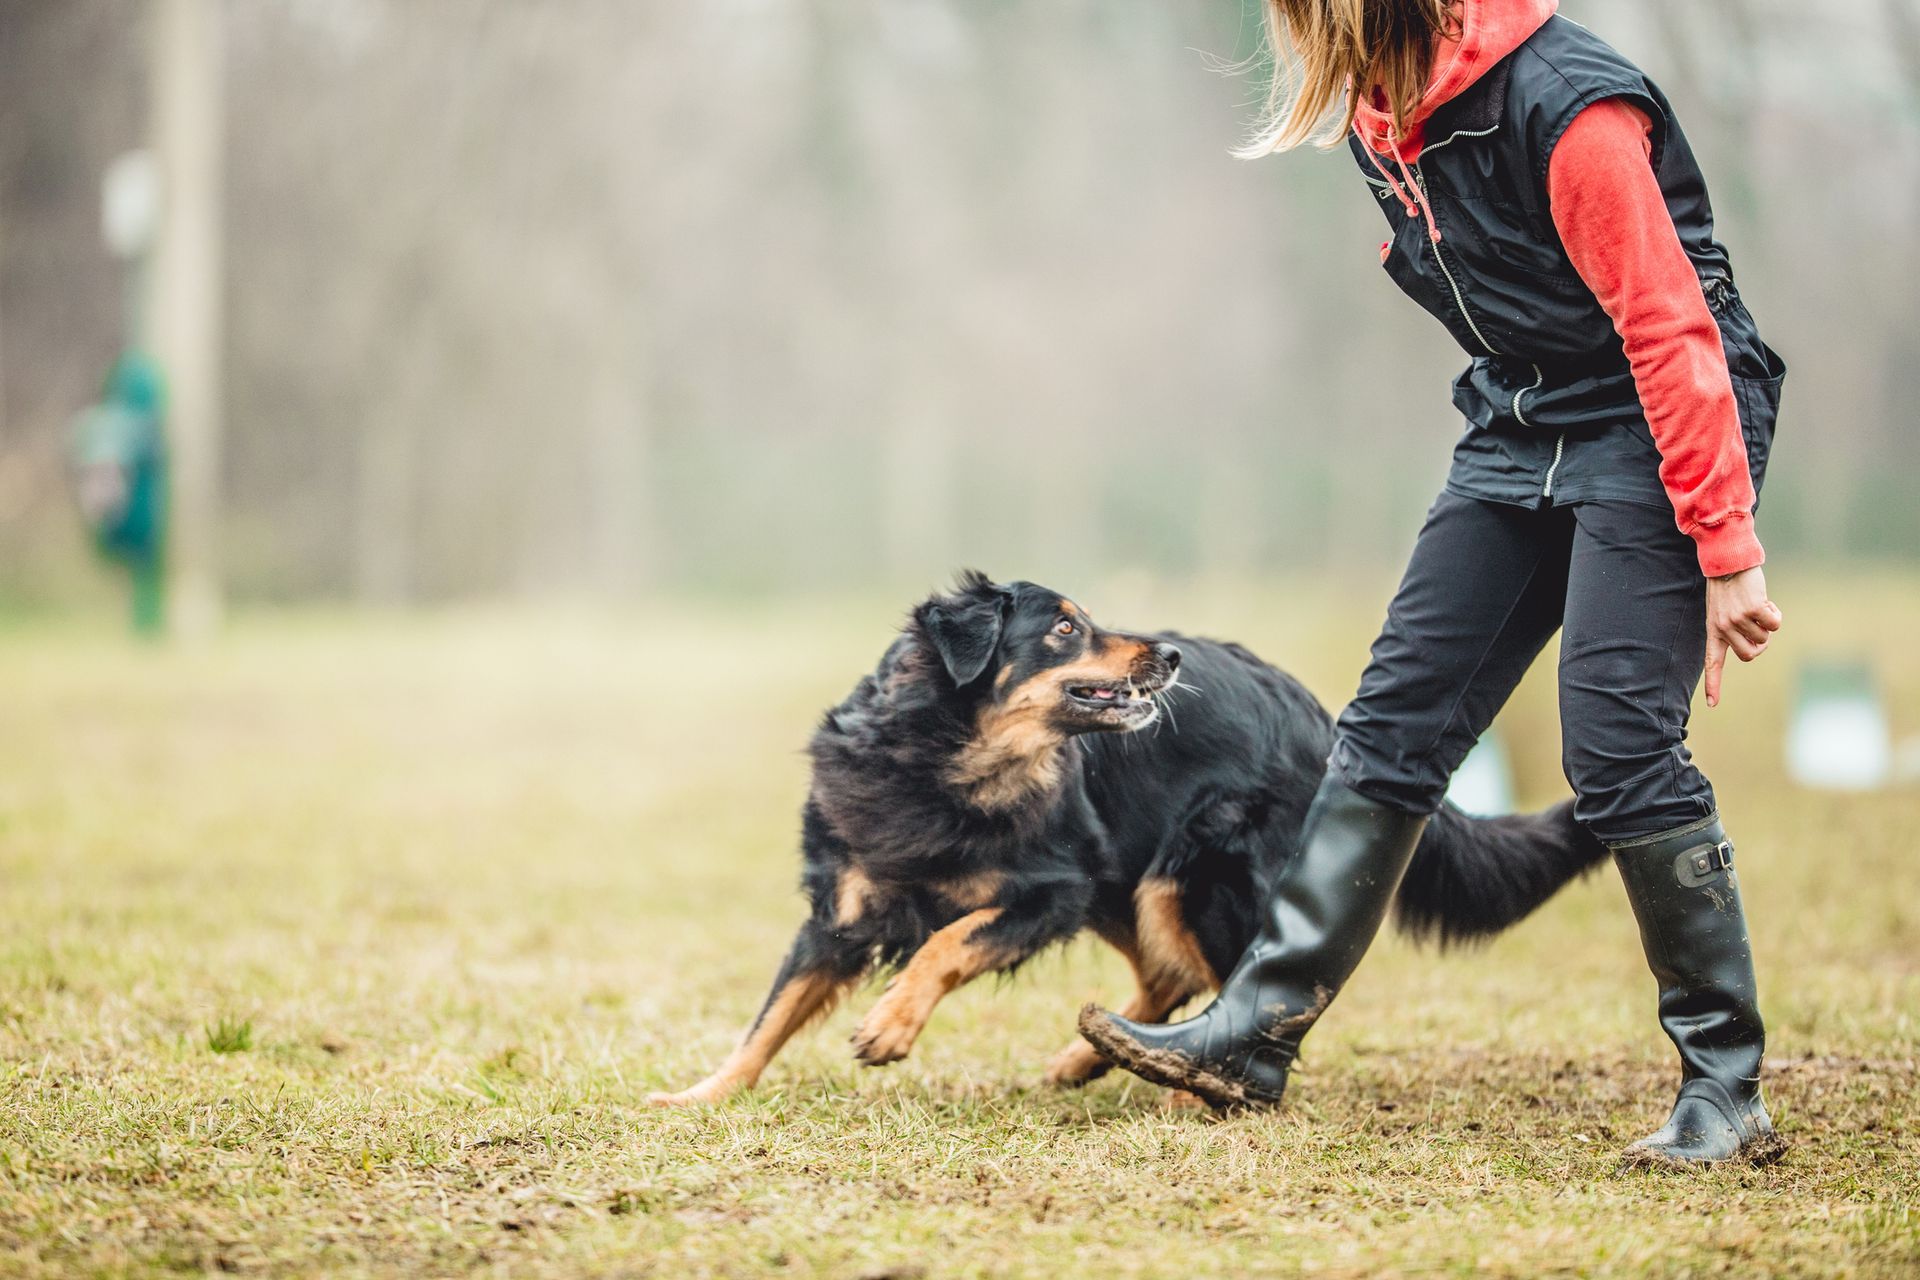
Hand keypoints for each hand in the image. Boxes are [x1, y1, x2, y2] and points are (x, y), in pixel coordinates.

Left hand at [1704, 566, 1781, 707]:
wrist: (1729, 561)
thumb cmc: (1728, 586)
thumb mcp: (1723, 610)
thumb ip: (1734, 629)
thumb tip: (1755, 647)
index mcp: (1714, 631)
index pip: (1712, 662)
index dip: (1713, 684)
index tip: (1711, 704)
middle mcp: (1723, 628)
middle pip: (1750, 655)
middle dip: (1760, 643)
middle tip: (1757, 625)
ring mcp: (1737, 620)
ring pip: (1765, 638)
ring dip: (1767, 623)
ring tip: (1755, 604)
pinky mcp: (1752, 610)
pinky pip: (1774, 624)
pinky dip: (1775, 614)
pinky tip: (1765, 600)